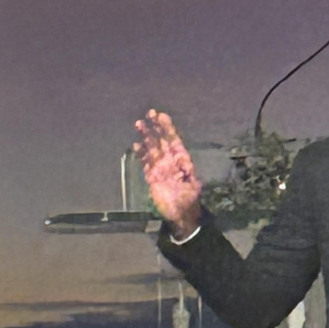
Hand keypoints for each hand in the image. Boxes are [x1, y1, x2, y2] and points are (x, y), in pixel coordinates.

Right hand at [133, 109, 202, 235]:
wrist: (180, 214)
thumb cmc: (188, 200)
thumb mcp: (193, 187)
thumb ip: (188, 175)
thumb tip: (186, 166)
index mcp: (181, 159)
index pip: (173, 139)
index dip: (167, 128)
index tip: (161, 116)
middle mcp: (169, 160)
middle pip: (161, 140)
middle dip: (156, 127)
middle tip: (149, 113)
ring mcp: (160, 167)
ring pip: (151, 148)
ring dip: (146, 136)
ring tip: (139, 123)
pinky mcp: (151, 176)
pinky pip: (145, 162)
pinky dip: (141, 153)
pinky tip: (135, 145)